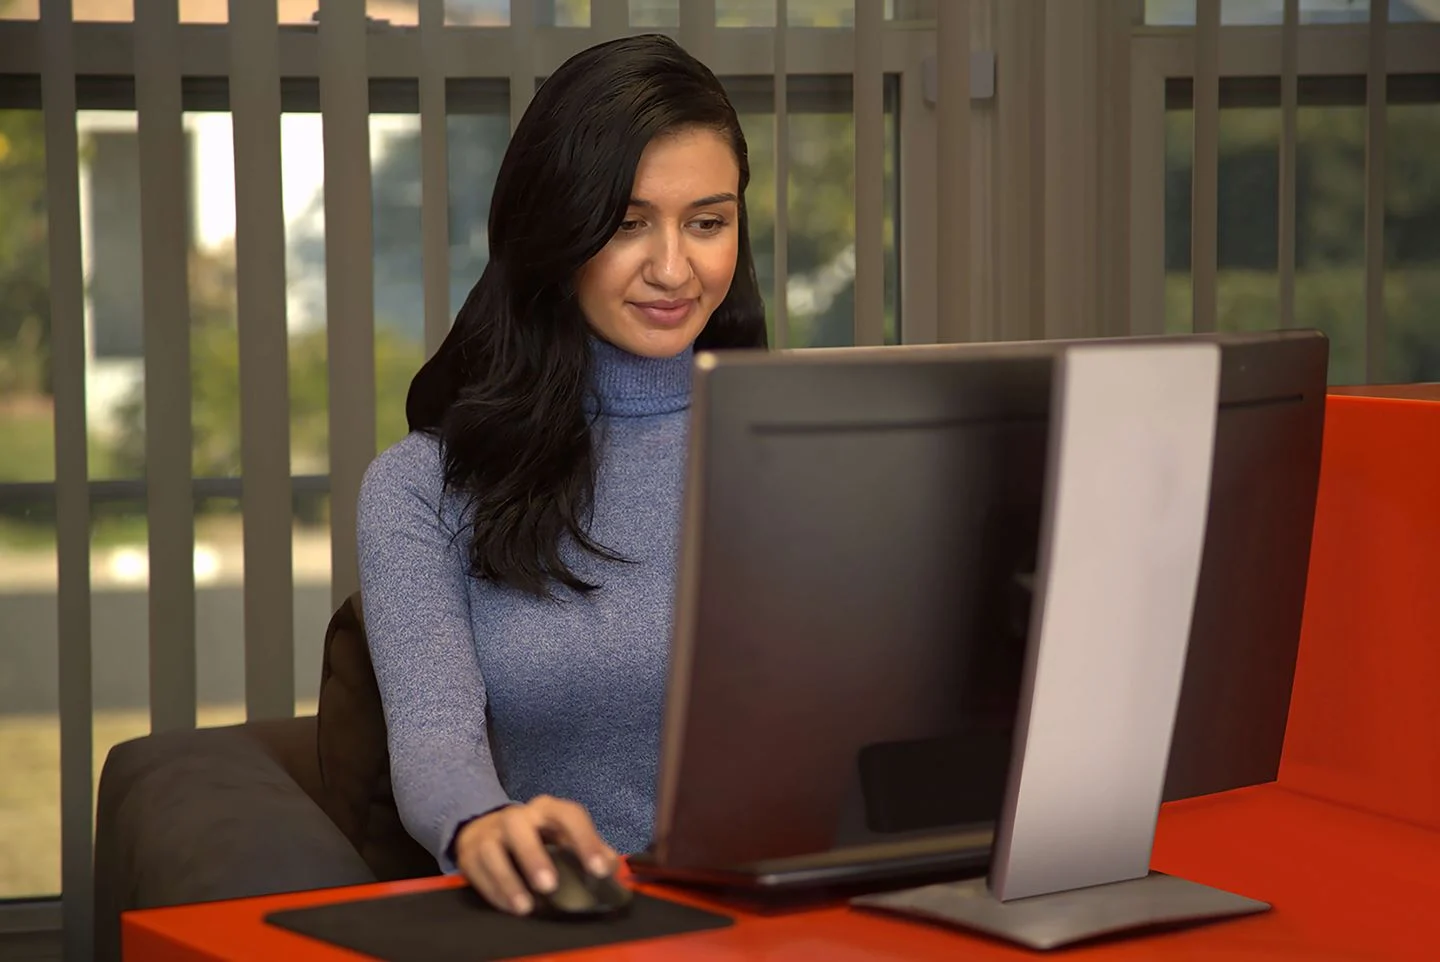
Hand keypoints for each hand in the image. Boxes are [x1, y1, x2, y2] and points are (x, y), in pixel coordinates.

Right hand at [453, 795, 618, 914]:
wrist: (488, 829)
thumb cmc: (538, 836)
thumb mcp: (564, 837)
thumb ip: (591, 849)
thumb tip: (611, 866)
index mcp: (548, 809)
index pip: (569, 815)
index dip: (585, 840)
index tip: (598, 869)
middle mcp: (517, 816)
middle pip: (519, 826)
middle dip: (534, 856)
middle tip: (550, 887)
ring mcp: (489, 832)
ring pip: (493, 849)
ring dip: (508, 879)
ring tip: (526, 907)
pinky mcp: (469, 852)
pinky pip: (477, 870)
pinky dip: (494, 891)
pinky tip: (511, 907)